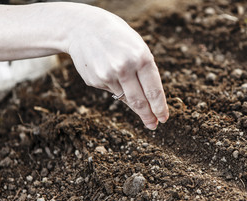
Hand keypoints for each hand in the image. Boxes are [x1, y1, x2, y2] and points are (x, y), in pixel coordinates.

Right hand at [66, 5, 168, 129]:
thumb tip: (149, 102)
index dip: (159, 108)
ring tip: (132, 92)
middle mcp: (124, 68)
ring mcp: (107, 75)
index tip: (164, 119)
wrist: (82, 27)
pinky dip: (114, 85)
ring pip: (124, 98)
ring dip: (131, 101)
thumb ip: (145, 72)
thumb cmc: (118, 38)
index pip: (154, 91)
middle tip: (153, 125)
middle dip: (148, 116)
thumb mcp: (137, 48)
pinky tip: (108, 70)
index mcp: (141, 57)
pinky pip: (111, 90)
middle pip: (139, 102)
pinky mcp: (94, 80)